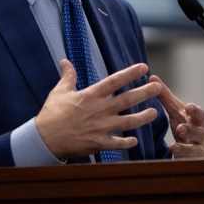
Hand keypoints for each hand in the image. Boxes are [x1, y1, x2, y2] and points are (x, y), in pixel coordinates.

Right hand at [35, 60, 161, 158]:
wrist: (45, 138)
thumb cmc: (51, 114)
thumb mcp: (59, 91)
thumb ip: (67, 76)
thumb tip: (65, 61)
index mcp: (90, 96)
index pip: (114, 81)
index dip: (130, 73)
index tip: (143, 67)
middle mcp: (99, 110)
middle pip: (127, 100)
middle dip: (144, 93)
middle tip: (158, 87)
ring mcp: (101, 127)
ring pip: (128, 122)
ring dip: (143, 117)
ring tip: (155, 113)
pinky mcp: (99, 142)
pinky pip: (118, 143)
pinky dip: (127, 142)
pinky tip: (135, 140)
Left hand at [148, 75, 203, 157]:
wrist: (191, 150)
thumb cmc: (184, 126)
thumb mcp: (175, 111)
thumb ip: (165, 96)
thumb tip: (152, 77)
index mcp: (196, 120)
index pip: (199, 114)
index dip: (195, 110)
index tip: (188, 107)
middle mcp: (201, 134)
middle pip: (201, 131)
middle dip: (192, 130)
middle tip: (181, 128)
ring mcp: (198, 149)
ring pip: (197, 149)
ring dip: (185, 147)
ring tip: (174, 147)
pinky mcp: (193, 162)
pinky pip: (190, 162)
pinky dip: (182, 159)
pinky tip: (172, 156)